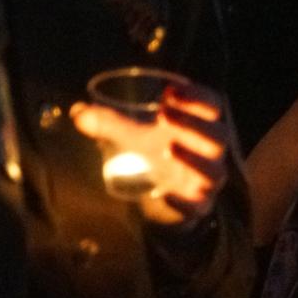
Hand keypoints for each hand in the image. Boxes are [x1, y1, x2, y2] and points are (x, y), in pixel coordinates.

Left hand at [72, 80, 227, 223]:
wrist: (155, 193)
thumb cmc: (150, 153)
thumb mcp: (128, 134)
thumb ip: (107, 122)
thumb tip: (79, 113)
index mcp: (196, 128)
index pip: (212, 107)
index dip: (198, 97)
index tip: (170, 90)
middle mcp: (207, 153)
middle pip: (219, 137)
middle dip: (195, 124)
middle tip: (166, 114)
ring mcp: (203, 181)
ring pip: (215, 172)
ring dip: (196, 159)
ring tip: (170, 148)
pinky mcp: (196, 206)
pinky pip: (198, 207)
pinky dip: (185, 202)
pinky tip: (165, 195)